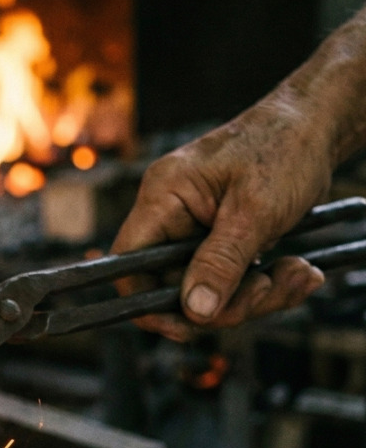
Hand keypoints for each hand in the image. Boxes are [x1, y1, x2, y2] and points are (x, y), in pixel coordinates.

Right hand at [112, 97, 332, 338]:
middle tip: (268, 291)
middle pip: (173, 290)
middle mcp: (171, 219)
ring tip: (299, 275)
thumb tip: (195, 311)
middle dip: (225, 304)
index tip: (190, 324)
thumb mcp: (255, 208)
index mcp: (163, 200)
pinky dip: (266, 288)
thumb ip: (221, 261)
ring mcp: (196, 234)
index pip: (129, 266)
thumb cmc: (286, 145)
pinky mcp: (222, 244)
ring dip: (256, 297)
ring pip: (208, 294)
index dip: (149, 304)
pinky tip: (298, 272)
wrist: (319, 123)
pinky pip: (231, 284)